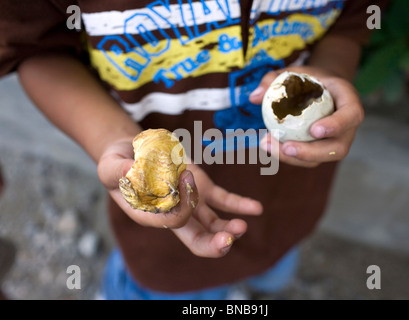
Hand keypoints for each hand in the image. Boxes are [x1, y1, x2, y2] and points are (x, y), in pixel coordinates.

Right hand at [97, 138, 262, 257]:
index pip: (171, 221)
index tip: (185, 176)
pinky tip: (255, 208)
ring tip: (242, 227)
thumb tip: (132, 173)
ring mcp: (190, 202)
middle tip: (227, 241)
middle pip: (195, 239)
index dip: (182, 205)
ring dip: (229, 229)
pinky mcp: (202, 189)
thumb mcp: (111, 165)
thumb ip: (119, 171)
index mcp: (151, 215)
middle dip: (212, 244)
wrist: (134, 152)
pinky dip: (239, 205)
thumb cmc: (118, 163)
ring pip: (213, 225)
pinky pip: (223, 201)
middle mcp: (173, 215)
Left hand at [249, 66, 363, 167]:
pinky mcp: (321, 151)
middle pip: (338, 148)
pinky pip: (307, 159)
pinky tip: (267, 144)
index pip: (351, 115)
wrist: (321, 89)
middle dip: (313, 152)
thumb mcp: (294, 73)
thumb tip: (254, 97)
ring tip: (268, 145)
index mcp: (348, 102)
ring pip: (321, 159)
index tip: (314, 130)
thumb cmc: (309, 80)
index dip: (336, 125)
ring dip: (294, 158)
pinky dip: (287, 156)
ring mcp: (336, 142)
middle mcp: (347, 127)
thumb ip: (274, 80)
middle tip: (287, 147)